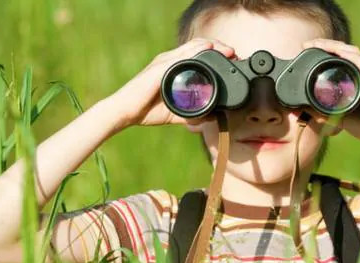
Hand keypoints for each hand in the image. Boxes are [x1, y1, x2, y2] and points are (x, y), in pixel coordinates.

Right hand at [104, 38, 234, 128]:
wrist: (125, 112)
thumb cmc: (146, 110)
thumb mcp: (176, 112)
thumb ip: (192, 114)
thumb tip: (211, 118)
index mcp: (173, 68)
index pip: (197, 54)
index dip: (216, 53)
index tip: (231, 60)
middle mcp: (169, 61)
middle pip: (198, 46)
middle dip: (218, 48)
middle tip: (234, 55)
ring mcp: (165, 62)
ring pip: (193, 47)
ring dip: (212, 46)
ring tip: (227, 51)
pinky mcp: (160, 67)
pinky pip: (181, 55)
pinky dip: (196, 51)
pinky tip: (209, 49)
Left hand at [302, 39, 359, 149]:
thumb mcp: (341, 116)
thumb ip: (325, 112)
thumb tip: (305, 109)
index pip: (343, 57)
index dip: (326, 50)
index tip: (307, 49)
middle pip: (346, 50)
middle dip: (326, 44)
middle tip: (307, 44)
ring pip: (352, 52)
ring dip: (333, 46)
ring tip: (316, 44)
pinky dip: (347, 57)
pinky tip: (335, 52)